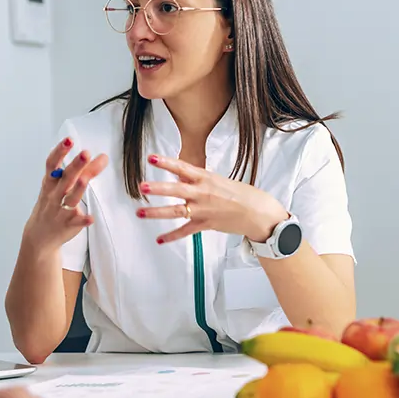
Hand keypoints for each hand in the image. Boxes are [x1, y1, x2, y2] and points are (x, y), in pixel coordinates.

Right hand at [24, 138, 107, 250]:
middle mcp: (54, 196)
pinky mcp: (68, 225)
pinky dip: (83, 220)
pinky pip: (76, 222)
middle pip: (66, 178)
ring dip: (78, 188)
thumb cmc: (51, 205)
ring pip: (70, 198)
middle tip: (86, 153)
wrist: (39, 236)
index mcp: (50, 184)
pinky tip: (90, 218)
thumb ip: (77, 172)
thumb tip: (98, 157)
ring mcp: (60, 211)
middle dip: (75, 166)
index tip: (69, 140)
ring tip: (85, 179)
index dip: (60, 152)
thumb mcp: (58, 187)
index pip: (52, 164)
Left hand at [136, 154, 288, 244]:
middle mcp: (202, 193)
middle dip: (158, 189)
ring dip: (156, 212)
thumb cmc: (240, 194)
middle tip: (142, 187)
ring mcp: (202, 210)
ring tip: (140, 212)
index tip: (151, 158)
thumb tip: (181, 177)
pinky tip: (159, 239)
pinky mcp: (205, 224)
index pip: (183, 168)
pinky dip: (171, 236)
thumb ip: (198, 180)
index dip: (166, 163)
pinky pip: (185, 231)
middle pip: (176, 190)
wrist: (257, 213)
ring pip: (175, 211)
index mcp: (206, 178)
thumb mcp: (218, 180)